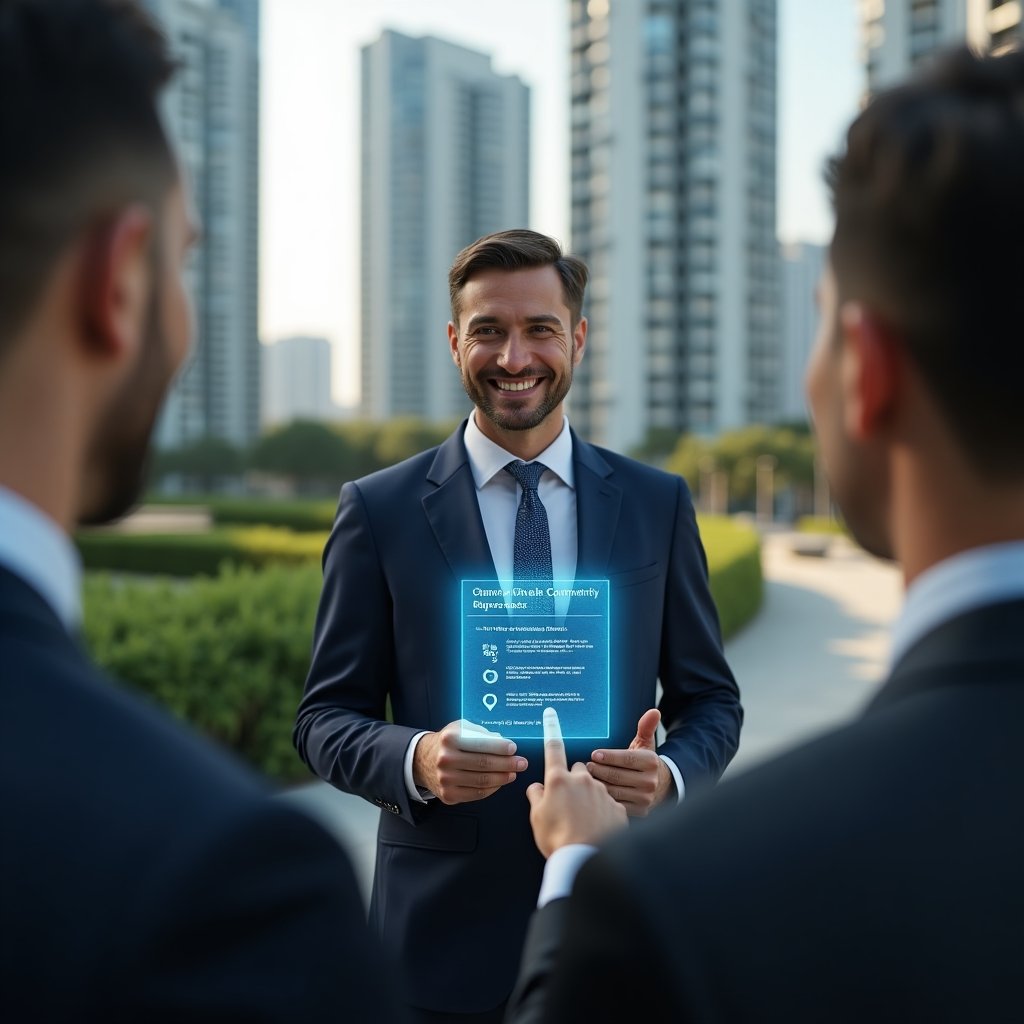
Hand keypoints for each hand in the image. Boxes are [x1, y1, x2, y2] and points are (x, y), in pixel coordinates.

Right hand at [413, 719, 527, 804]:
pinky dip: (492, 789)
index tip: (513, 748)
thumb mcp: (460, 728)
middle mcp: (446, 759)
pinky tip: (500, 782)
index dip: (500, 747)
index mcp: (450, 739)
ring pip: (482, 781)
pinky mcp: (448, 794)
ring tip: (513, 773)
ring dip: (502, 778)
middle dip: (507, 764)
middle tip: (521, 763)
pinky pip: (476, 794)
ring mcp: (446, 779)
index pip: (481, 744)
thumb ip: (480, 732)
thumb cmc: (447, 742)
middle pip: (484, 764)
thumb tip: (503, 741)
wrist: (423, 760)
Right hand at [526, 708, 626, 857]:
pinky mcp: (617, 808)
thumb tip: (538, 787)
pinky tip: (597, 830)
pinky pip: (608, 806)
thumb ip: (536, 797)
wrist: (586, 860)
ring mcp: (602, 793)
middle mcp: (582, 781)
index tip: (550, 713)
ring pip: (594, 788)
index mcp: (559, 780)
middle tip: (568, 803)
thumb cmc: (557, 840)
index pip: (553, 748)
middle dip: (574, 780)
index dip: (551, 729)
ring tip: (583, 823)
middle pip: (578, 769)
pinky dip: (603, 814)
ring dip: (589, 799)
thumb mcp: (536, 818)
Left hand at [587, 708, 674, 816]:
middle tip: (586, 766)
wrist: (661, 787)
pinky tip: (594, 793)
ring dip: (598, 785)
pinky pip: (616, 804)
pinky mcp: (639, 811)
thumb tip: (654, 711)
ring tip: (587, 778)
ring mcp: (645, 798)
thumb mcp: (645, 744)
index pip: (626, 758)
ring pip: (614, 791)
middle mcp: (650, 781)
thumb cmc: (645, 763)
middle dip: (598, 770)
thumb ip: (645, 727)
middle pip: (617, 776)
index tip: (594, 754)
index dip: (608, 757)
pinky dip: (603, 799)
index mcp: (651, 762)